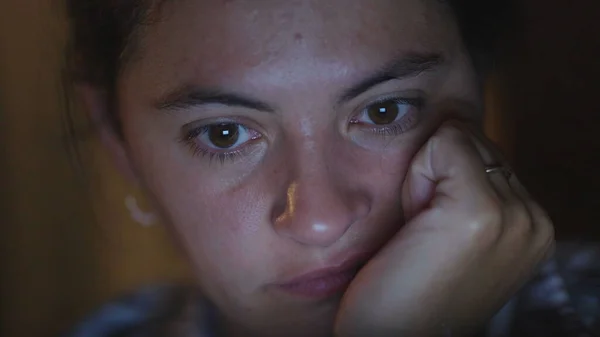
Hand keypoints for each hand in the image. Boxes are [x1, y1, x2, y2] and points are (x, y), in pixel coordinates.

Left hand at [335, 122, 554, 336]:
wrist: (389, 336)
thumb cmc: (407, 288)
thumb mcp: (452, 233)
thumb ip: (469, 188)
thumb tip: (454, 132)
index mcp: (533, 226)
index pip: (486, 154)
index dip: (444, 182)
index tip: (432, 231)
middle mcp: (535, 220)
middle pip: (473, 142)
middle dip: (437, 176)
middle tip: (424, 233)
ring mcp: (516, 216)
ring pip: (456, 140)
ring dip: (425, 179)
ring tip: (421, 232)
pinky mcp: (482, 212)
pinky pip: (444, 143)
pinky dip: (417, 177)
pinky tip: (415, 224)